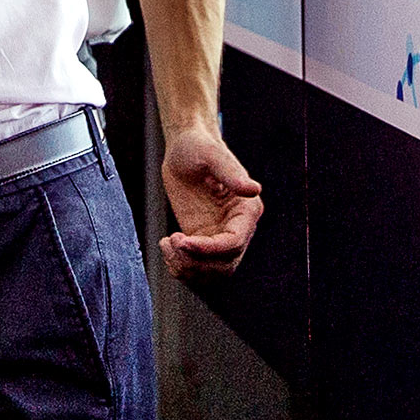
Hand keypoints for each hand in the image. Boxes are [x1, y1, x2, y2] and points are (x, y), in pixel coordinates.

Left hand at [156, 124, 264, 278]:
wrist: (184, 149)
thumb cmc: (198, 147)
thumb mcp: (210, 156)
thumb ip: (230, 173)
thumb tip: (253, 189)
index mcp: (246, 210)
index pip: (234, 243)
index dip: (209, 249)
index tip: (181, 240)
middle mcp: (237, 227)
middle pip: (224, 265)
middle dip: (196, 261)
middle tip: (171, 241)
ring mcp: (220, 236)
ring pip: (211, 272)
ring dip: (187, 268)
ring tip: (166, 244)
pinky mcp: (203, 239)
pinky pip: (197, 267)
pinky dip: (180, 266)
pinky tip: (166, 246)